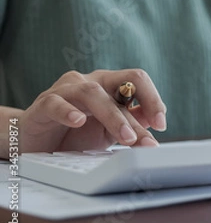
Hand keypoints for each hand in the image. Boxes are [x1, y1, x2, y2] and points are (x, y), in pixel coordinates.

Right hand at [20, 69, 166, 152]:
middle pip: (122, 84)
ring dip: (113, 116)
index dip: (153, 98)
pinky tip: (79, 122)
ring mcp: (67, 90)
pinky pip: (56, 103)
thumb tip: (155, 122)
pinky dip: (68, 111)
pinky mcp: (44, 103)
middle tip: (148, 136)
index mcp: (110, 85)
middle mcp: (90, 81)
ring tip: (125, 138)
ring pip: (93, 93)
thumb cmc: (75, 134)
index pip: (137, 80)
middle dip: (140, 110)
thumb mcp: (110, 130)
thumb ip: (132, 122)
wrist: (36, 141)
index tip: (161, 124)